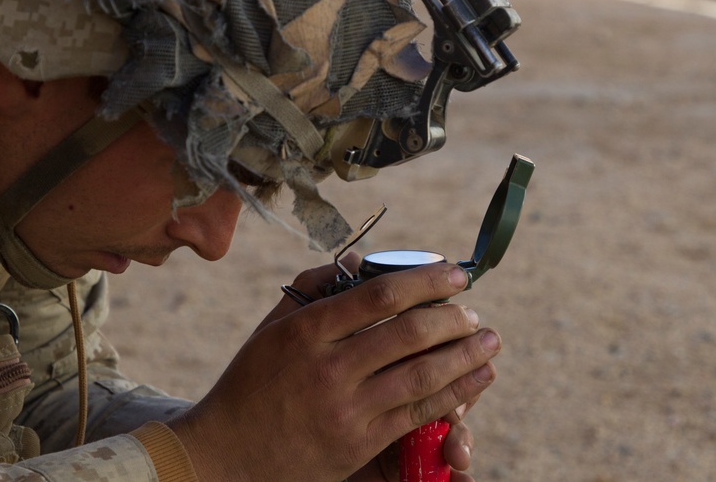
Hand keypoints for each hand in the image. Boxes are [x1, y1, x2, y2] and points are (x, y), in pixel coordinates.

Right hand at [168, 255, 500, 480]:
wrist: (225, 455)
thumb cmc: (250, 384)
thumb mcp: (271, 328)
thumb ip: (313, 290)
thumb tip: (360, 261)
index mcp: (306, 332)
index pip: (379, 296)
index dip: (424, 280)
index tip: (453, 273)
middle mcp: (328, 368)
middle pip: (407, 333)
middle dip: (451, 317)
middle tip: (473, 310)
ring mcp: (346, 410)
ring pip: (420, 375)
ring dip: (463, 355)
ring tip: (490, 340)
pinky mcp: (358, 444)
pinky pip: (416, 414)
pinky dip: (453, 394)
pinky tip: (475, 379)